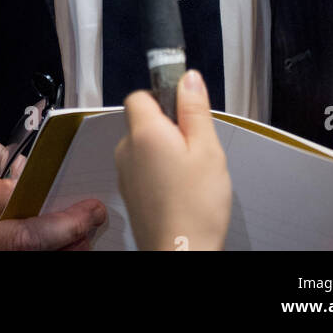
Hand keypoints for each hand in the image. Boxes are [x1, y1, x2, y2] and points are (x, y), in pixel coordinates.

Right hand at [0, 114, 106, 249]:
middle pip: (14, 243)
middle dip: (59, 235)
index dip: (52, 206)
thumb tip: (31, 176)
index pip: (14, 206)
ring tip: (77, 240)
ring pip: (4, 259)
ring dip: (45, 251)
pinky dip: (18, 253)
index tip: (83, 203)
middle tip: (90, 223)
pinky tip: (44, 247)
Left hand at [114, 69, 231, 250]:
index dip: (164, 96)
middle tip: (195, 147)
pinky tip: (180, 189)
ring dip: (164, 150)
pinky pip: (142, 168)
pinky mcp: (130, 193)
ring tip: (190, 173)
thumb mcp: (208, 149)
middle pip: (144, 120)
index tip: (185, 108)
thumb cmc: (195, 209)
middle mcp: (127, 150)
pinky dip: (158, 171)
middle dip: (169, 127)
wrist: (181, 254)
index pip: (141, 94)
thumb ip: (195, 109)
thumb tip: (188, 78)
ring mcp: (125, 173)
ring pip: (144, 145)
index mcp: (144, 132)